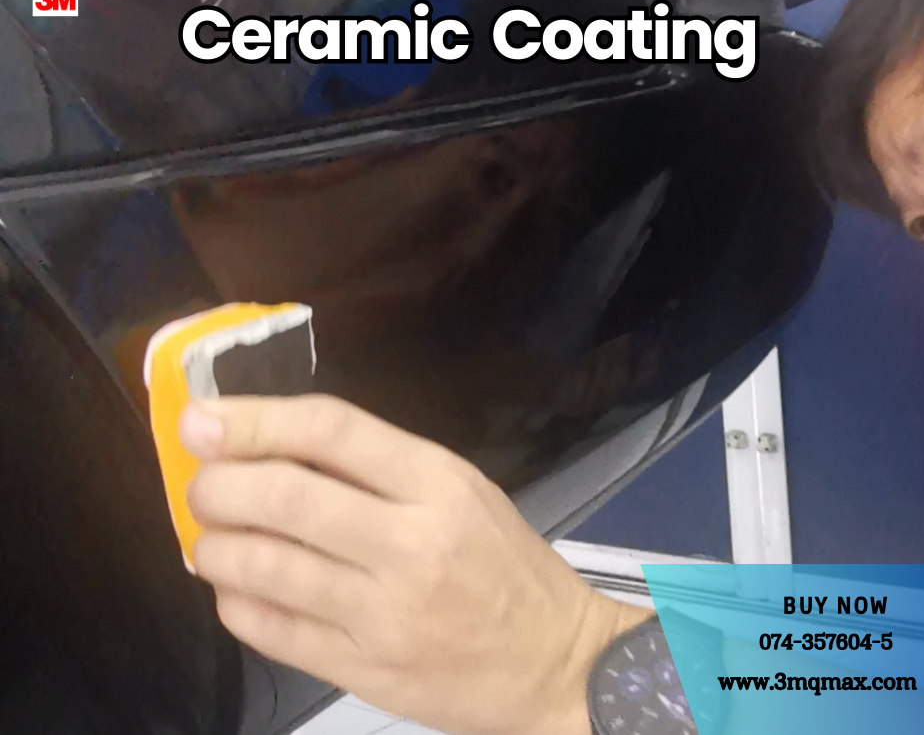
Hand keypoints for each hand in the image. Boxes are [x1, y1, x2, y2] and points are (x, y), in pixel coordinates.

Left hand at [179, 395, 650, 734]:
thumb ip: (378, 467)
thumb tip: (274, 449)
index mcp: (439, 483)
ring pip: (264, 567)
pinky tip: (234, 587)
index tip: (203, 418)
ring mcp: (384, 613)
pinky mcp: (364, 671)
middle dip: (217, 483)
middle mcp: (410, 543)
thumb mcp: (462, 490)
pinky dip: (234, 601)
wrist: (556, 663)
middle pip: (284, 495)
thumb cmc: (507, 564)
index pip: (331, 430)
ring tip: (208, 537)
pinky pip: (271, 631)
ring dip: (213, 545)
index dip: (254, 419)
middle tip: (201, 483)